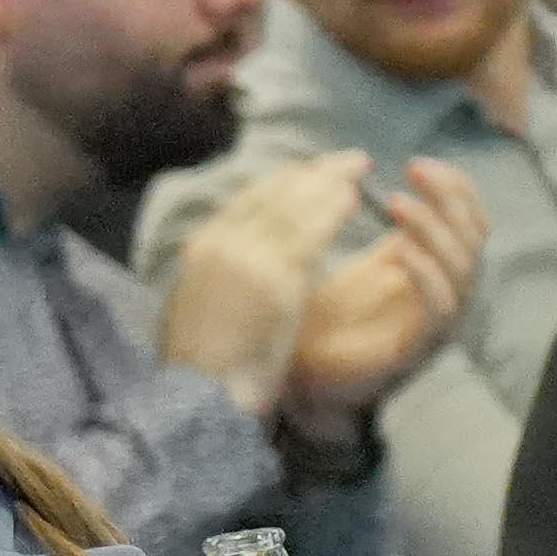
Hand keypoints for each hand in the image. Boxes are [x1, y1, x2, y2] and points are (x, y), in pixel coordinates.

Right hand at [152, 151, 373, 404]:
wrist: (200, 396)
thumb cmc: (202, 367)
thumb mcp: (199, 307)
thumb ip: (220, 278)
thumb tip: (236, 269)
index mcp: (201, 251)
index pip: (246, 201)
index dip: (284, 183)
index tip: (310, 173)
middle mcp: (221, 245)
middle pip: (271, 193)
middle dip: (312, 172)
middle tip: (346, 160)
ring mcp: (248, 259)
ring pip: (294, 204)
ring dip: (329, 182)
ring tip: (357, 169)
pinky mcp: (277, 279)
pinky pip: (311, 231)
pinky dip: (333, 208)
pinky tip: (355, 196)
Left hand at [282, 158, 487, 429]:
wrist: (297, 373)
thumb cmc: (327, 318)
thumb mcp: (359, 261)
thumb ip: (383, 229)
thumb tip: (378, 176)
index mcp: (434, 268)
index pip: (469, 220)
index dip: (454, 188)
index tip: (418, 163)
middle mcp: (444, 293)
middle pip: (475, 239)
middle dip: (450, 199)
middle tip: (414, 172)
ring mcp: (435, 324)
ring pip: (462, 269)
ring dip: (433, 230)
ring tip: (396, 204)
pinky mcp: (417, 349)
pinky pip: (440, 309)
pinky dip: (426, 275)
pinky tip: (400, 251)